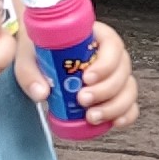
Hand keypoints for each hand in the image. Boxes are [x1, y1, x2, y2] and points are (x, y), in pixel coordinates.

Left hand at [12, 17, 139, 130]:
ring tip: (91, 116)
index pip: (112, 45)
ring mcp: (114, 75)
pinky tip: (115, 122)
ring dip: (114, 106)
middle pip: (122, 70)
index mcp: (95, 36)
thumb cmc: (39, 49)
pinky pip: (130, 104)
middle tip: (83, 99)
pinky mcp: (114, 94)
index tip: (87, 78)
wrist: (38, 55)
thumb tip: (41, 92)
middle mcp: (110, 55)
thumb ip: (30, 71)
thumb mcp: (29, 54)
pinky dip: (126, 114)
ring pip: (128, 89)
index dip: (105, 64)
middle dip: (105, 90)